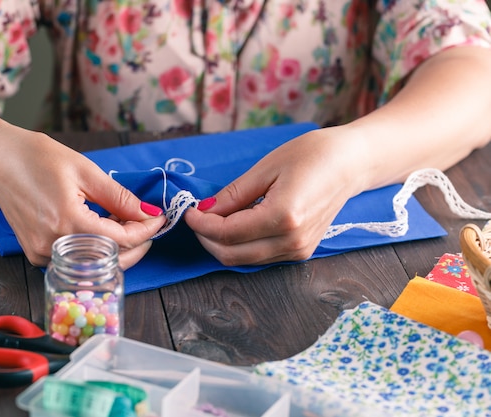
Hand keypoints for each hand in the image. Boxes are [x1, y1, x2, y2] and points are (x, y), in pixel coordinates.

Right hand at [0, 126, 165, 267]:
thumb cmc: (36, 158)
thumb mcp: (85, 171)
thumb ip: (119, 197)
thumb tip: (148, 213)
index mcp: (67, 222)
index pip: (121, 240)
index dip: (145, 230)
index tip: (159, 218)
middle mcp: (52, 245)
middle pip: (110, 260)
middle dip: (136, 243)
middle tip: (147, 223)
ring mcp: (41, 254)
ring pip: (93, 263)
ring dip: (115, 246)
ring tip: (122, 220)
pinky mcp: (35, 254)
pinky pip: (75, 259)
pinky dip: (94, 248)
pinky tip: (100, 226)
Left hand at [183, 126, 366, 265]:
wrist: (351, 164)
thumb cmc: (313, 155)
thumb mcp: (266, 168)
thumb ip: (234, 194)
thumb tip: (204, 210)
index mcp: (284, 217)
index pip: (227, 234)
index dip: (201, 225)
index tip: (189, 210)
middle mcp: (292, 241)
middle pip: (231, 255)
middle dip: (207, 238)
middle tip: (198, 214)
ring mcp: (298, 250)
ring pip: (243, 260)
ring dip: (222, 243)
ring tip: (215, 217)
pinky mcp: (300, 252)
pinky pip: (259, 257)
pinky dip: (240, 245)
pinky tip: (237, 223)